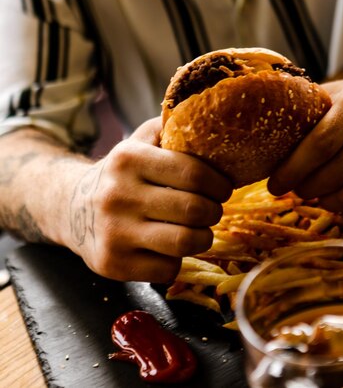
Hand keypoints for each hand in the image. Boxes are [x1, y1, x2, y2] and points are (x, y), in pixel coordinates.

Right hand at [68, 117, 232, 282]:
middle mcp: (118, 194)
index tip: (224, 188)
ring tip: (201, 230)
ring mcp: (114, 232)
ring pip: (184, 242)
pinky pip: (167, 269)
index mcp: (129, 158)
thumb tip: (209, 120)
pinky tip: (169, 247)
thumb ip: (172, 128)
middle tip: (213, 210)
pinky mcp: (114, 264)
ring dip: (203, 238)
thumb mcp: (140, 141)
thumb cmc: (121, 174)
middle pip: (193, 209)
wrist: (72, 207)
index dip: (219, 184)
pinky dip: (177, 260)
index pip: (192, 173)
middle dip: (214, 211)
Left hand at [267, 73, 342, 231]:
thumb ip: (312, 110)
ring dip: (327, 204)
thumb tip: (264, 137)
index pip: (319, 144)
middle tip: (293, 190)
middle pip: (333, 174)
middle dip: (304, 189)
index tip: (273, 184)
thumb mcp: (342, 92)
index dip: (291, 170)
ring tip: (316, 197)